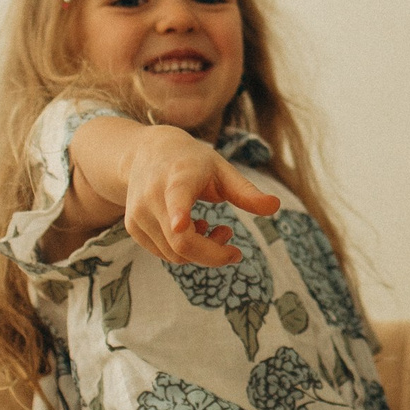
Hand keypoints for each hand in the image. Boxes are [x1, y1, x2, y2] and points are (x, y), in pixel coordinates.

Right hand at [119, 127, 279, 267]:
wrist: (146, 154)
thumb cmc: (192, 162)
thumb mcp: (222, 170)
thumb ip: (247, 192)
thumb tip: (275, 207)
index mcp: (178, 176)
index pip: (176, 196)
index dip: (178, 212)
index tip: (180, 223)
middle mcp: (153, 196)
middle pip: (182, 242)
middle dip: (214, 255)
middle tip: (235, 251)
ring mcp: (138, 214)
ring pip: (174, 254)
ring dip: (202, 254)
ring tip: (214, 229)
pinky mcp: (133, 227)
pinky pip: (164, 254)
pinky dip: (184, 252)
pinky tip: (191, 229)